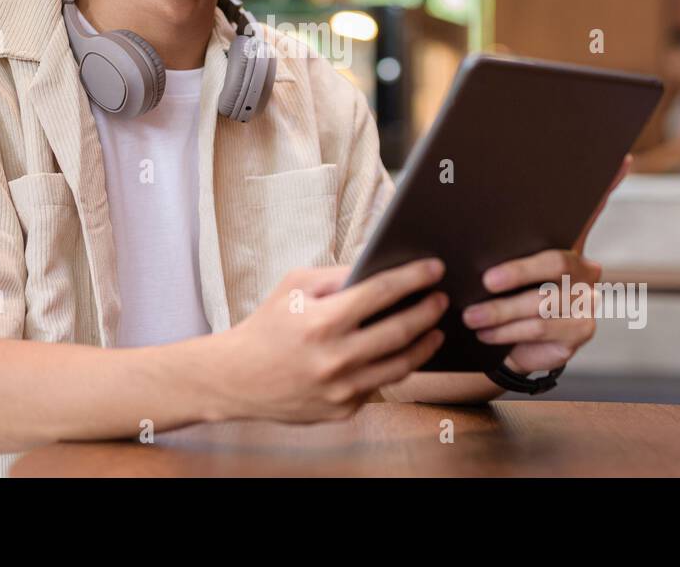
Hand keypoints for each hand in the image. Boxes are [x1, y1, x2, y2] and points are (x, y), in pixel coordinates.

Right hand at [216, 258, 448, 422]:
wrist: (237, 378)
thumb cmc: (267, 325)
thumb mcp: (294, 286)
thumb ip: (338, 275)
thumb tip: (379, 269)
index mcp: (323, 320)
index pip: (381, 292)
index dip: (413, 277)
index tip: (434, 268)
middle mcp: (335, 357)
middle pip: (401, 331)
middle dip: (428, 310)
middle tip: (441, 299)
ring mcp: (341, 388)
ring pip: (400, 365)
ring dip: (424, 344)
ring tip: (435, 329)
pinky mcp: (343, 410)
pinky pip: (379, 385)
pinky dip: (393, 367)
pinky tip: (402, 353)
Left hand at [462, 155, 630, 373]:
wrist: (506, 348)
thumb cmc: (496, 297)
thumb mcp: (490, 263)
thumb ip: (487, 236)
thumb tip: (454, 195)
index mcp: (565, 240)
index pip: (591, 207)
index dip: (608, 183)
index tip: (620, 157)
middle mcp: (584, 266)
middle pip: (554, 261)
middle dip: (518, 272)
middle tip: (486, 281)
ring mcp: (586, 298)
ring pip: (542, 301)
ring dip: (501, 311)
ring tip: (471, 317)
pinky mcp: (582, 329)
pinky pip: (542, 328)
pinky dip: (509, 332)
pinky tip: (487, 335)